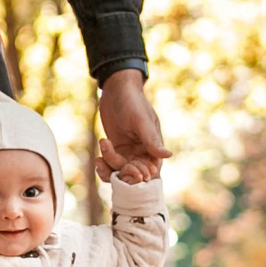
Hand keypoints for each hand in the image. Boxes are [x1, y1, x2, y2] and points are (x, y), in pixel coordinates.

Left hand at [95, 68, 165, 182]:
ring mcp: (128, 153)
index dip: (140, 176)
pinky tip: (98, 159)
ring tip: (99, 158)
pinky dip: (103, 166)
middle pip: (133, 176)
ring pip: (119, 173)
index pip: (150, 172)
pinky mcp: (115, 150)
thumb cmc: (133, 102)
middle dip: (121, 173)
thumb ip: (151, 140)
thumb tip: (168, 155)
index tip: (127, 169)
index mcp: (153, 148)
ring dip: (109, 170)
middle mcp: (142, 154)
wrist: (116, 90)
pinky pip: (110, 166)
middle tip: (108, 161)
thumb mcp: (141, 121)